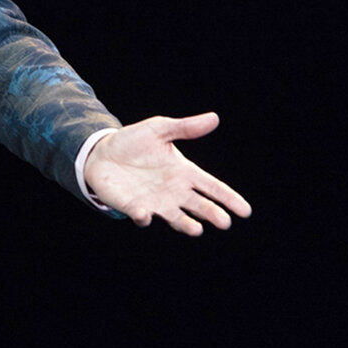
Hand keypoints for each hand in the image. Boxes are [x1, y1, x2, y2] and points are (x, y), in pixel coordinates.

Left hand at [83, 112, 250, 234]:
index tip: (245, 211)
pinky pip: (141, 215)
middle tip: (224, 222)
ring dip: (185, 224)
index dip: (229, 198)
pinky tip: (145, 215)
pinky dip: (143, 217)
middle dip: (212, 214)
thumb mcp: (159, 129)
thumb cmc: (134, 142)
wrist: (101, 153)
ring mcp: (155, 202)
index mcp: (184, 173)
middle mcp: (174, 191)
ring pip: (176, 218)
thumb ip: (185, 127)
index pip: (212, 187)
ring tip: (196, 230)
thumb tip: (214, 118)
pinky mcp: (133, 206)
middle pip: (199, 206)